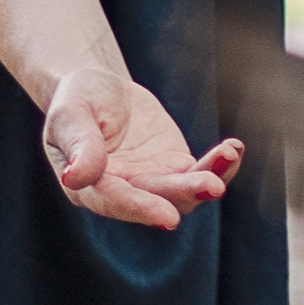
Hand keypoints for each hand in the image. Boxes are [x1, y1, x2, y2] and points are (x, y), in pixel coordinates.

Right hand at [42, 58, 243, 230]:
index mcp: (88, 187)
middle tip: (212, 185)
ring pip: (185, 191)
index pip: (114, 201)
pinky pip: (201, 171)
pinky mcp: (174, 167)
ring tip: (228, 153)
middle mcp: (123, 192)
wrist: (98, 88)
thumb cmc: (76, 100)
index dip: (141, 209)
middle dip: (186, 191)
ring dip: (210, 177)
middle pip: (158, 198)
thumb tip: (75, 179)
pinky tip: (233, 148)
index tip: (168, 217)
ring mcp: (152, 181)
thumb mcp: (70, 115)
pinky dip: (219, 164)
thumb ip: (78, 146)